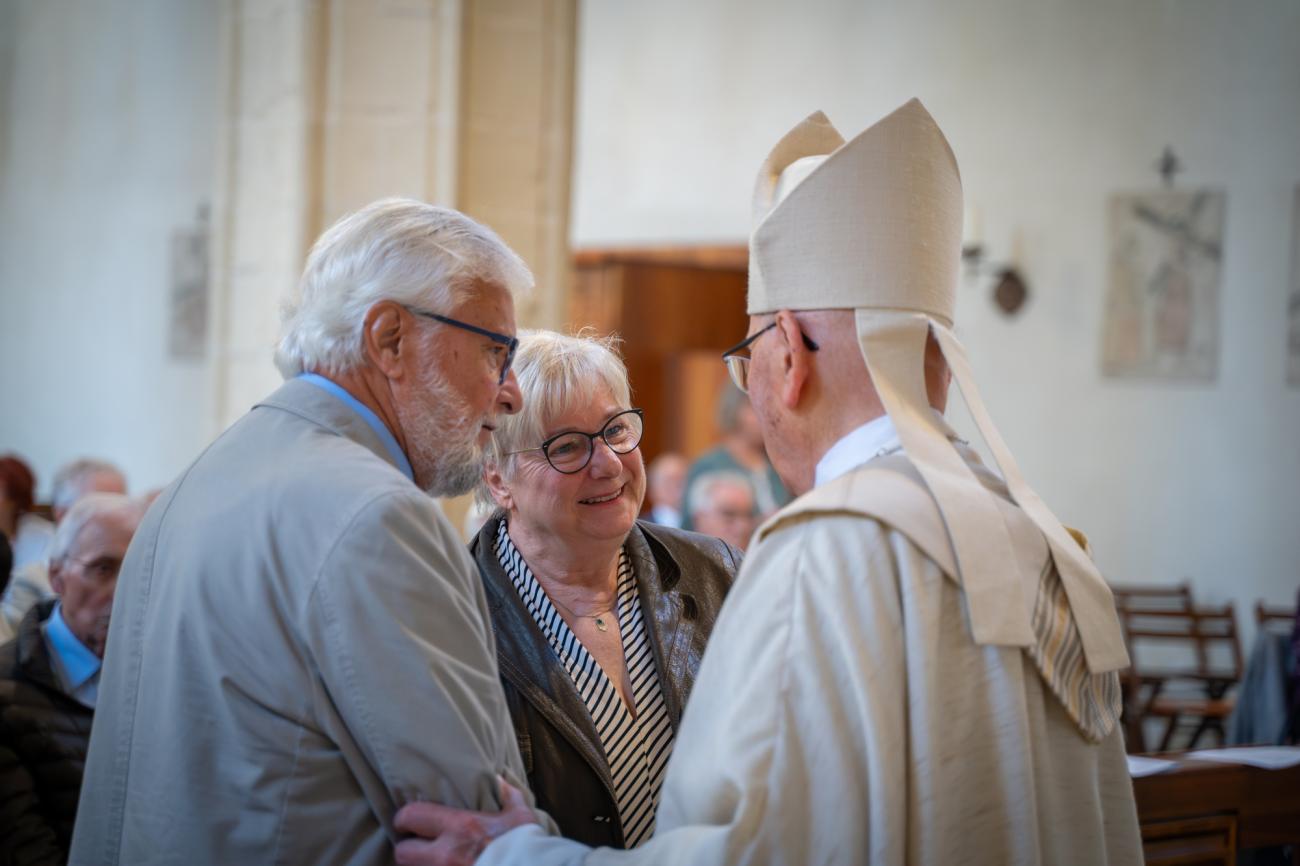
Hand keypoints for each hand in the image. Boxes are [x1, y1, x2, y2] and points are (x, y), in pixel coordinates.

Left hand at [393, 776, 537, 865]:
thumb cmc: (526, 846)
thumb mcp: (520, 816)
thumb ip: (508, 796)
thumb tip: (500, 780)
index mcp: (460, 827)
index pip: (411, 816)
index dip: (404, 818)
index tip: (408, 820)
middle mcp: (446, 854)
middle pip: (402, 852)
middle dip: (406, 849)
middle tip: (415, 844)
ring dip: (418, 865)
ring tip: (428, 859)